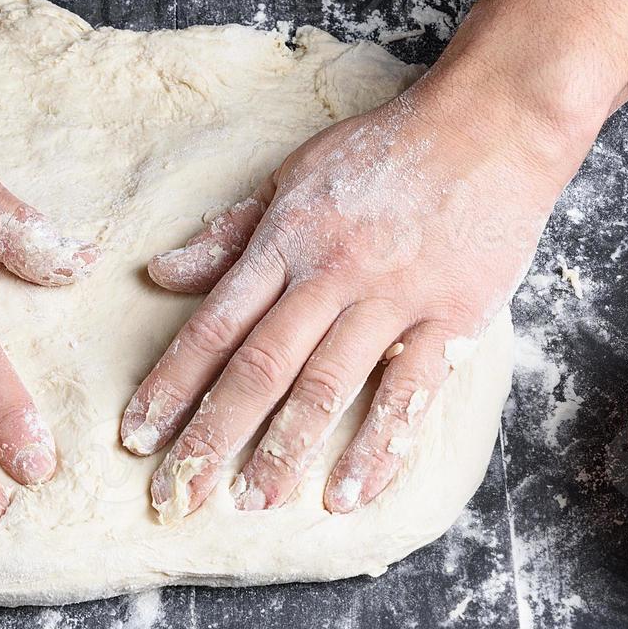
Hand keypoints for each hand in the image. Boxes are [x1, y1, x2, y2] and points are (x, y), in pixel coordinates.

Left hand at [120, 84, 575, 518]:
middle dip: (211, 436)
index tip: (136, 436)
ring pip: (327, 385)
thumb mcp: (292, 176)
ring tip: (251, 504)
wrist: (491, 124)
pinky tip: (348, 493)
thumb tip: (160, 274)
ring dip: (285, 450)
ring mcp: (393, 298)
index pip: (214, 326)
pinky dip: (379, 447)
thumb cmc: (386, 149)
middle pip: (259, 366)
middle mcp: (330, 273)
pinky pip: (411, 393)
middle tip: (176, 497)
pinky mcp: (452, 318)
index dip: (171, 385)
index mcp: (286, 240)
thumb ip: (229, 234)